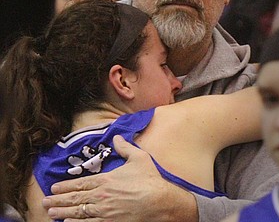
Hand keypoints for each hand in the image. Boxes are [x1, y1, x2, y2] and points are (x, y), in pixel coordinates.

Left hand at [42, 135, 197, 221]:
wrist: (160, 200)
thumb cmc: (149, 179)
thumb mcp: (138, 157)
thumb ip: (124, 147)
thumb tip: (116, 137)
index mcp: (106, 180)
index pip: (80, 183)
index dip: (65, 186)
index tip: (54, 187)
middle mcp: (101, 196)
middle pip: (75, 198)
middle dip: (59, 200)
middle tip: (46, 201)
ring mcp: (105, 211)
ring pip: (78, 212)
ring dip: (63, 212)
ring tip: (51, 213)